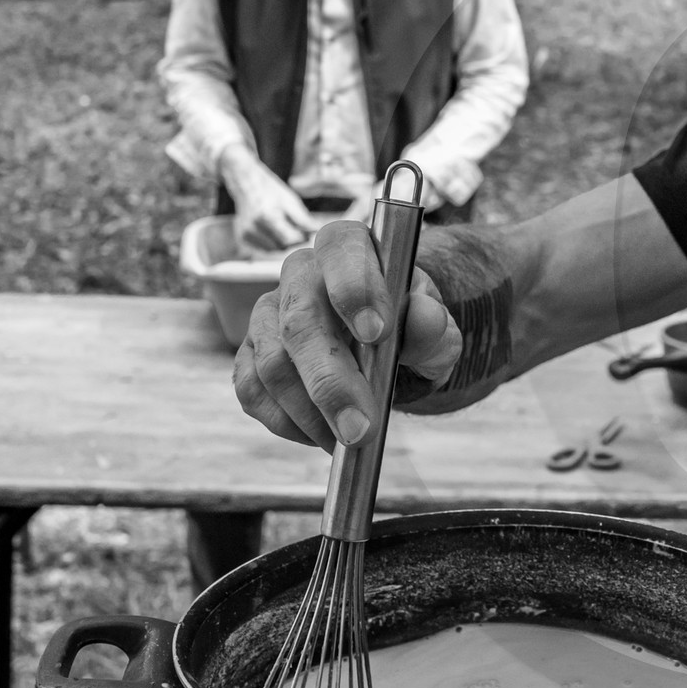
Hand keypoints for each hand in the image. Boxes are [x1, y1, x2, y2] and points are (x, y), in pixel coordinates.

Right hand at [219, 147, 316, 254]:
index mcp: (266, 217)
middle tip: (297, 228)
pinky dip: (272, 243)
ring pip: (273, 250)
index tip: (308, 232)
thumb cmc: (271, 191)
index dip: (301, 238)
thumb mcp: (290, 201)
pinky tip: (274, 231)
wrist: (247, 185)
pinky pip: (263, 248)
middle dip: (293, 240)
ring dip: (283, 243)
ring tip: (285, 227)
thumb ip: (303, 220)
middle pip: (282, 246)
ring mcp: (245, 234)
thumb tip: (317, 232)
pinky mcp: (242, 238)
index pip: (290, 240)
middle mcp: (252, 228)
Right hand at [233, 220, 463, 449]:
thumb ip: (432, 324)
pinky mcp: (251, 354)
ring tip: (350, 440)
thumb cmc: (410, 329)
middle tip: (361, 428)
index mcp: (348, 247)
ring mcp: (268, 314)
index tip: (377, 334)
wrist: (386, 348)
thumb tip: (425, 316)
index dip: (355, 290)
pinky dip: (286, 421)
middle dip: (331, 380)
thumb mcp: (435, 329)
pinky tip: (320, 436)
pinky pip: (252, 390)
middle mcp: (300, 273)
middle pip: (300, 319)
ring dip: (310, 411)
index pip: (342, 251)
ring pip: (273, 361)